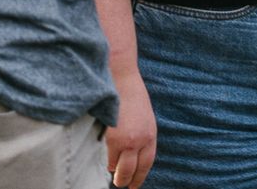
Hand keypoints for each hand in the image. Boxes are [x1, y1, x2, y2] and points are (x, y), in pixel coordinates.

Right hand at [105, 67, 156, 187]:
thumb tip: (133, 153)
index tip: (134, 185)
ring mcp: (126, 141)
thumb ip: (141, 134)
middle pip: (132, 170)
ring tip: (113, 176)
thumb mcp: (143, 117)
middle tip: (121, 184)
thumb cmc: (130, 96)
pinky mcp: (112, 138)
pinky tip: (106, 162)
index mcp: (150, 134)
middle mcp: (141, 140)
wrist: (121, 79)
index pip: (147, 163)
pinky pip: (107, 157)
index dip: (140, 177)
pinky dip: (107, 161)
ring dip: (115, 172)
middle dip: (126, 180)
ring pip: (118, 167)